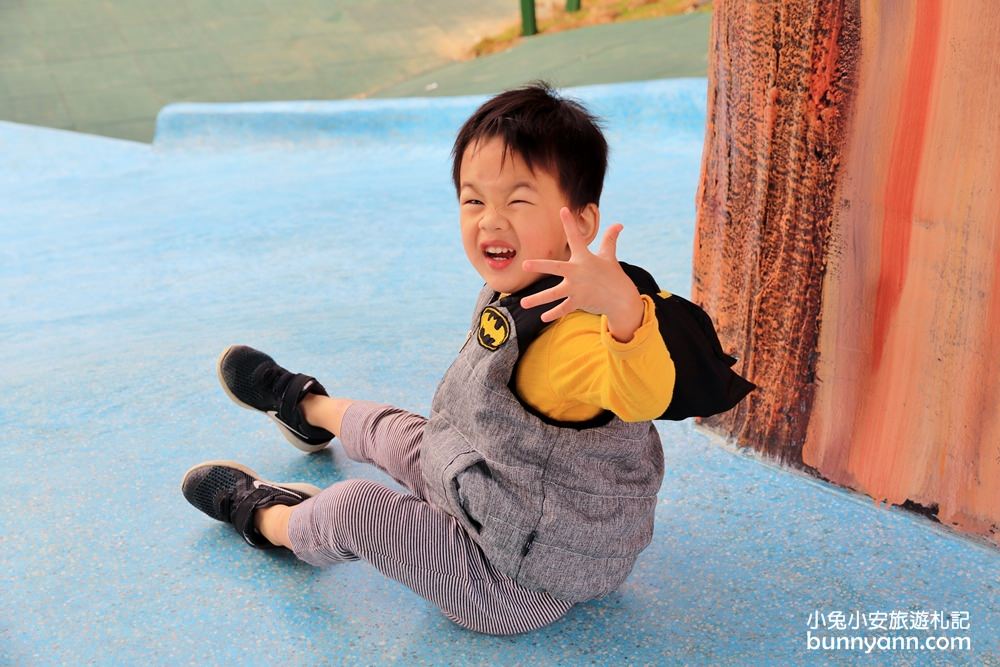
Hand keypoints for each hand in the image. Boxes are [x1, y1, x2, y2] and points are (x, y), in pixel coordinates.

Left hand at [520, 207, 643, 340]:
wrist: (621, 298)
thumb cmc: (613, 275)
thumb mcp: (610, 256)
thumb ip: (610, 240)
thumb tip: (619, 224)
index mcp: (584, 258)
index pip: (575, 237)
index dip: (570, 223)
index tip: (563, 210)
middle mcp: (578, 272)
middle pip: (555, 268)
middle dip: (540, 266)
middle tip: (524, 264)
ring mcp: (577, 288)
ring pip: (554, 294)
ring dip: (538, 299)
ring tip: (523, 303)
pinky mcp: (579, 301)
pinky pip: (563, 308)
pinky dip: (554, 313)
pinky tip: (543, 318)